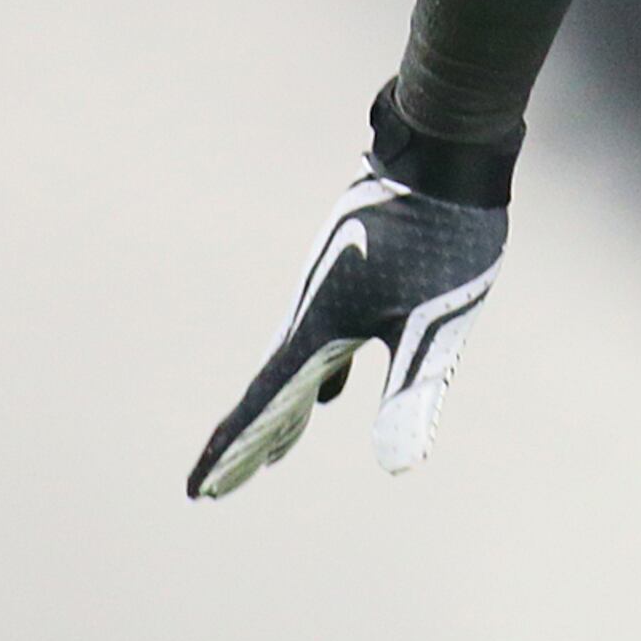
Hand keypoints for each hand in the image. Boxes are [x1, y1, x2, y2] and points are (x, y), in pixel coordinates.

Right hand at [188, 91, 507, 500]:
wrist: (443, 148)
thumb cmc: (442, 235)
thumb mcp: (435, 323)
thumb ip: (412, 393)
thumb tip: (398, 467)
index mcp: (321, 328)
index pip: (265, 405)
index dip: (232, 451)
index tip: (197, 492)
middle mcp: (314, 311)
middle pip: (273, 391)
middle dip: (249, 442)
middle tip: (215, 490)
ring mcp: (332, 289)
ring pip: (299, 364)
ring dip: (285, 411)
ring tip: (277, 450)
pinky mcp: (357, 273)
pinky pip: (326, 340)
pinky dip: (321, 375)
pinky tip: (335, 388)